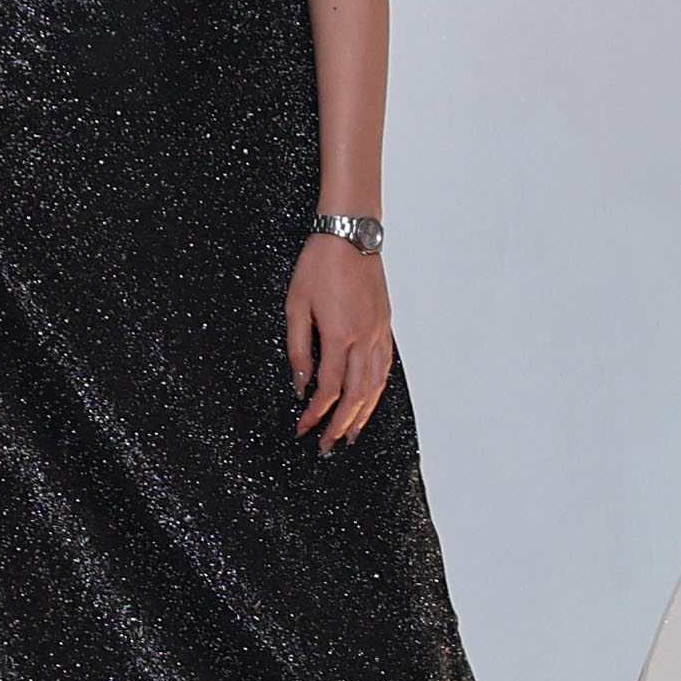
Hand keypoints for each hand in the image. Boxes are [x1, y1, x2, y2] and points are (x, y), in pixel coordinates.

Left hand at [288, 233, 393, 447]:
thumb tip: (300, 382)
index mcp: (339, 335)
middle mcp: (363, 338)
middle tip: (328, 445)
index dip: (315, 413)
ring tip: (351, 434)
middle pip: (356, 395)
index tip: (303, 427)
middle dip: (340, 424)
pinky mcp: (384, 325)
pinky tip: (369, 400)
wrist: (350, 236)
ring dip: (363, 414)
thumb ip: (298, 348)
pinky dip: (377, 390)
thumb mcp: (295, 305)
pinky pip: (384, 367)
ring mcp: (378, 333)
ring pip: (374, 385)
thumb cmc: (319, 265)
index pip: (329, 388)